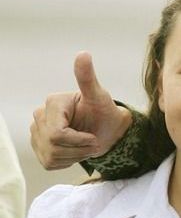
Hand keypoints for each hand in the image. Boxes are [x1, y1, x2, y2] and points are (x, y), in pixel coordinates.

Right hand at [30, 51, 132, 169]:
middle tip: (93, 143)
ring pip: (51, 156)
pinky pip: (49, 163)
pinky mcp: (39, 147)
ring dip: (75, 156)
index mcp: (53, 103)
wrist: (106, 129)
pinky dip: (67, 161)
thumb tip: (83, 54)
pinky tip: (76, 151)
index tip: (94, 137)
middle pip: (54, 145)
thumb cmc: (104, 112)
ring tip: (87, 147)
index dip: (78, 140)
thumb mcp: (100, 96)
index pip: (58, 133)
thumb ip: (88, 78)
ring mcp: (37, 132)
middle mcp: (40, 116)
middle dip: (79, 149)